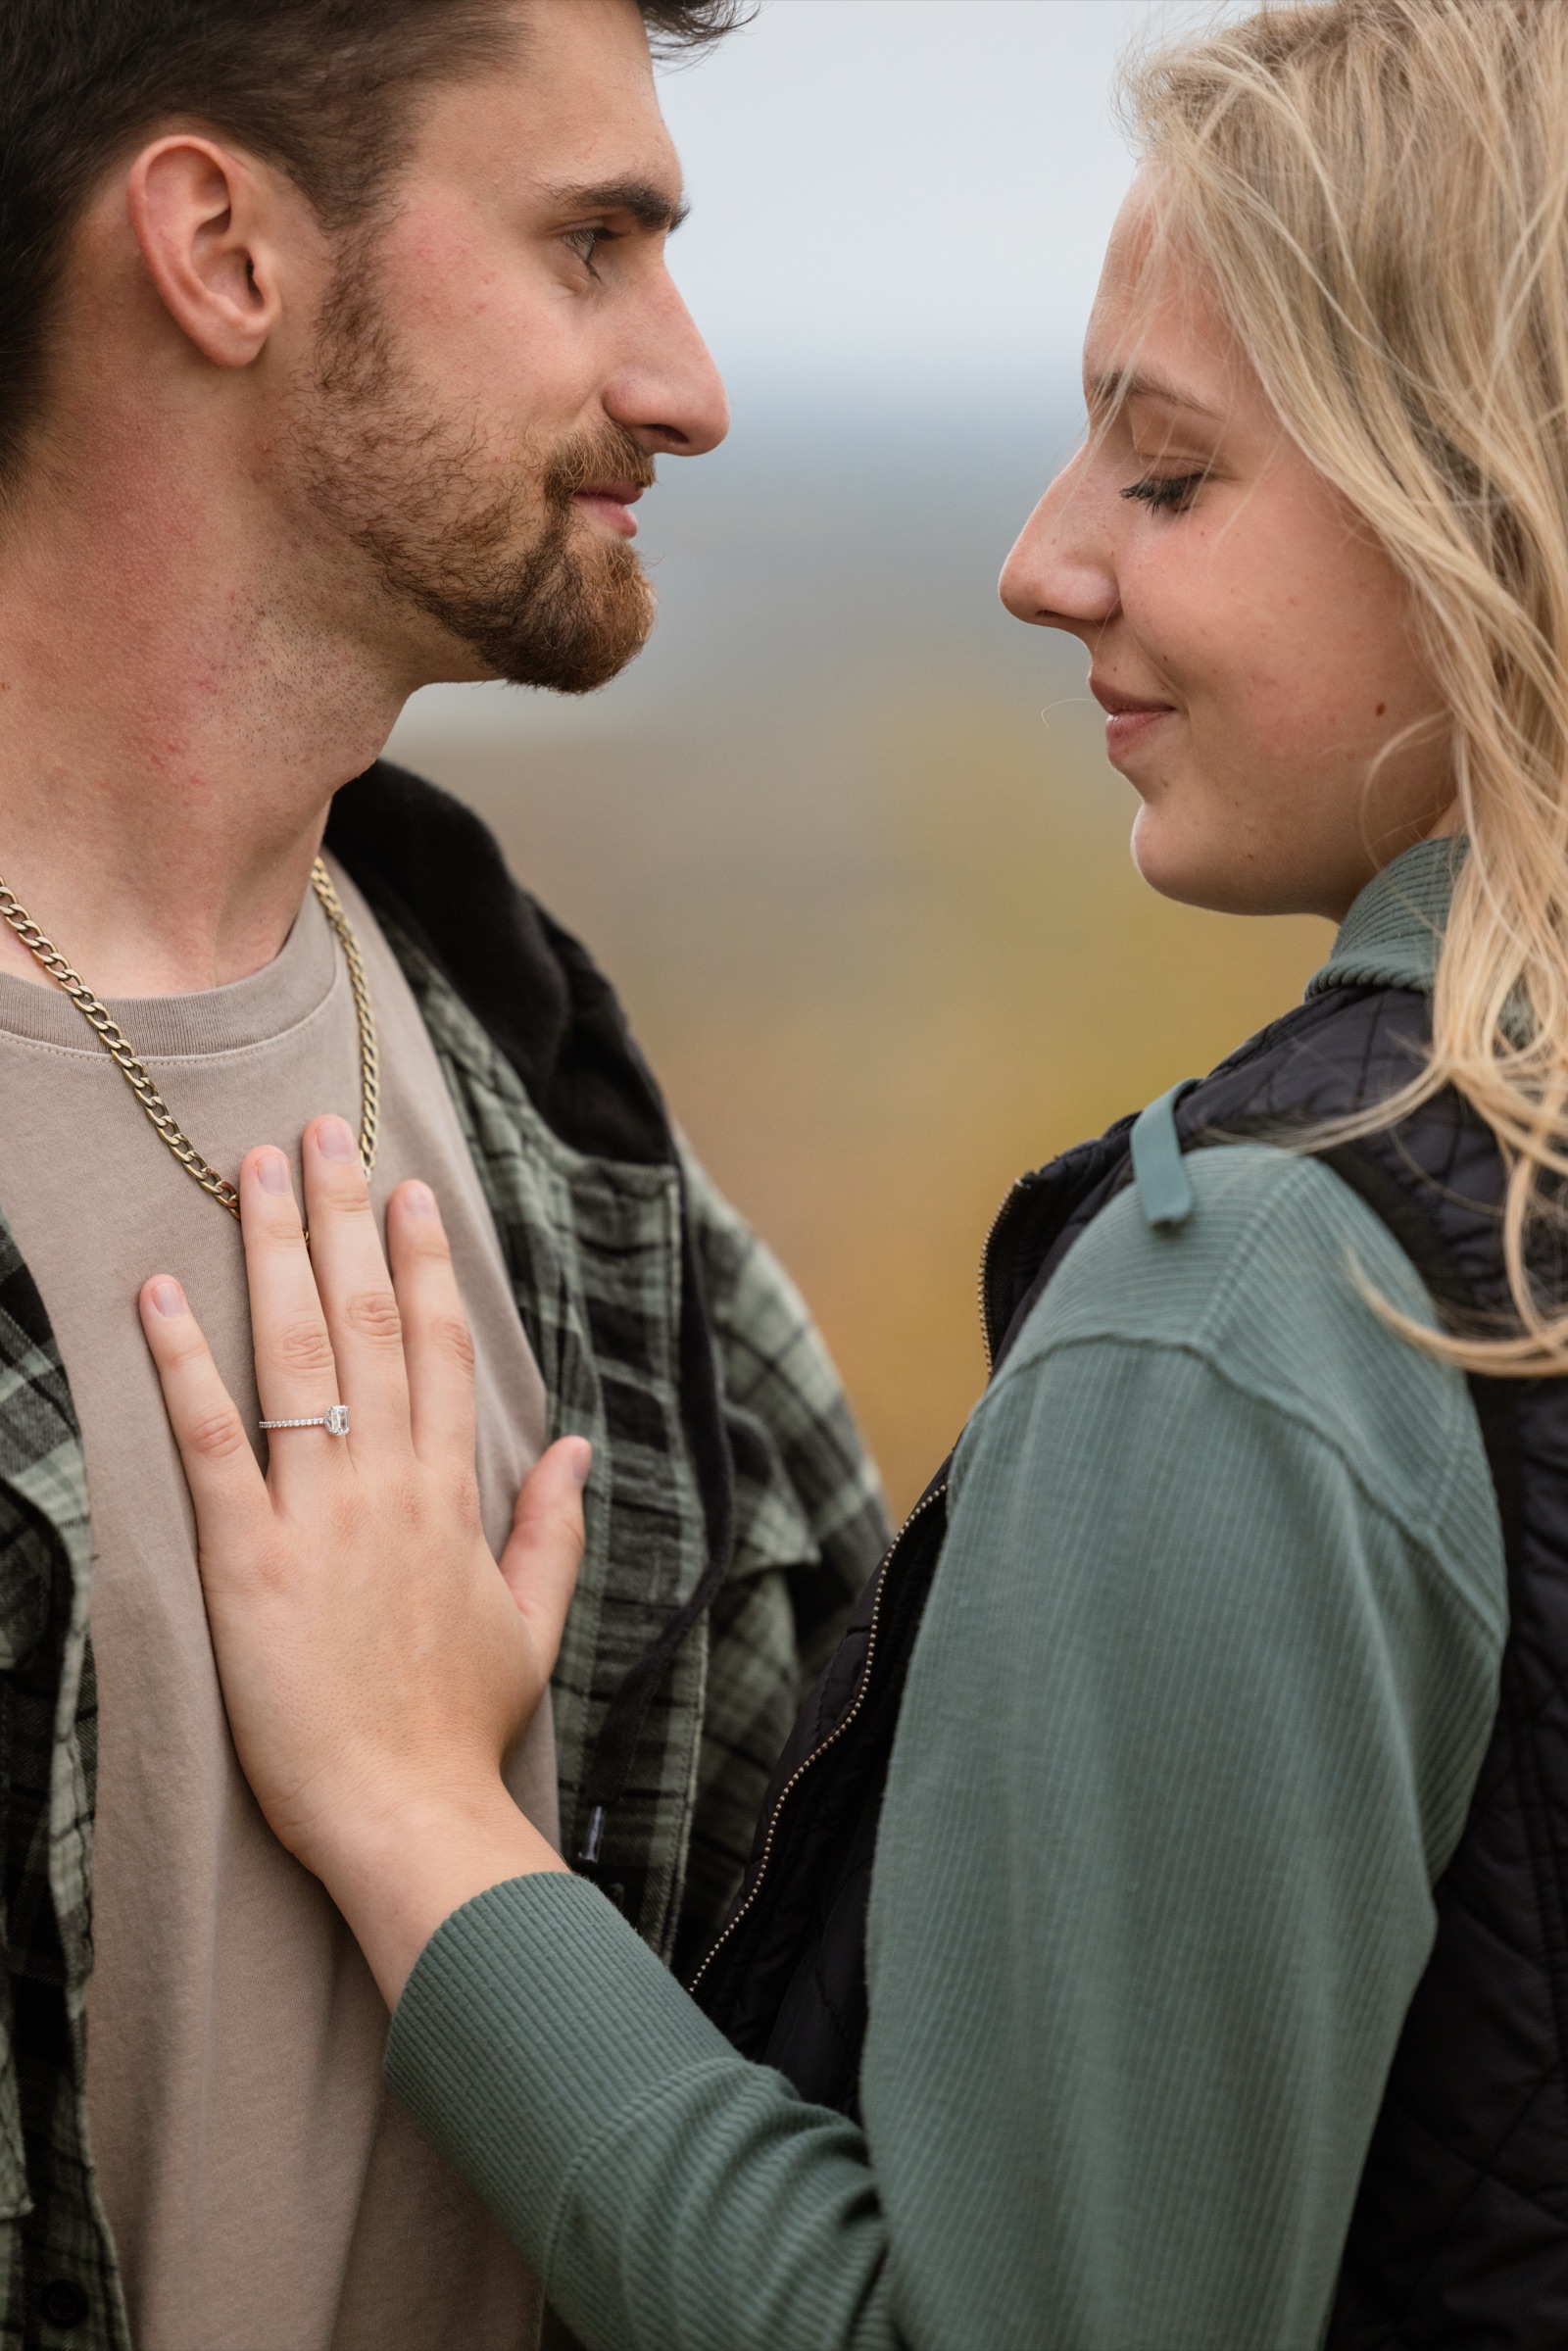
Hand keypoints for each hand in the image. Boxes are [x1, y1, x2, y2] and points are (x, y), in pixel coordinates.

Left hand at [140, 1114, 585, 2001]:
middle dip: (343, 1217)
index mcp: (451, 1493)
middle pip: (368, 1321)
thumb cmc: (461, 1727)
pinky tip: (160, 1292)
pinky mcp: (245, 1562)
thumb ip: (552, 1525)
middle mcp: (389, 1483)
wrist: (409, 1816)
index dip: (424, 1259)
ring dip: (275, 1253)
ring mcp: (317, 1516)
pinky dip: (184, 1363)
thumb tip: (579, 1443)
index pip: (441, 1345)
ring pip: (297, 1357)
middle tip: (319, 1131)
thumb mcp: (532, 1622)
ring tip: (253, 1170)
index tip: (409, 1188)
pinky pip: (212, 1443)